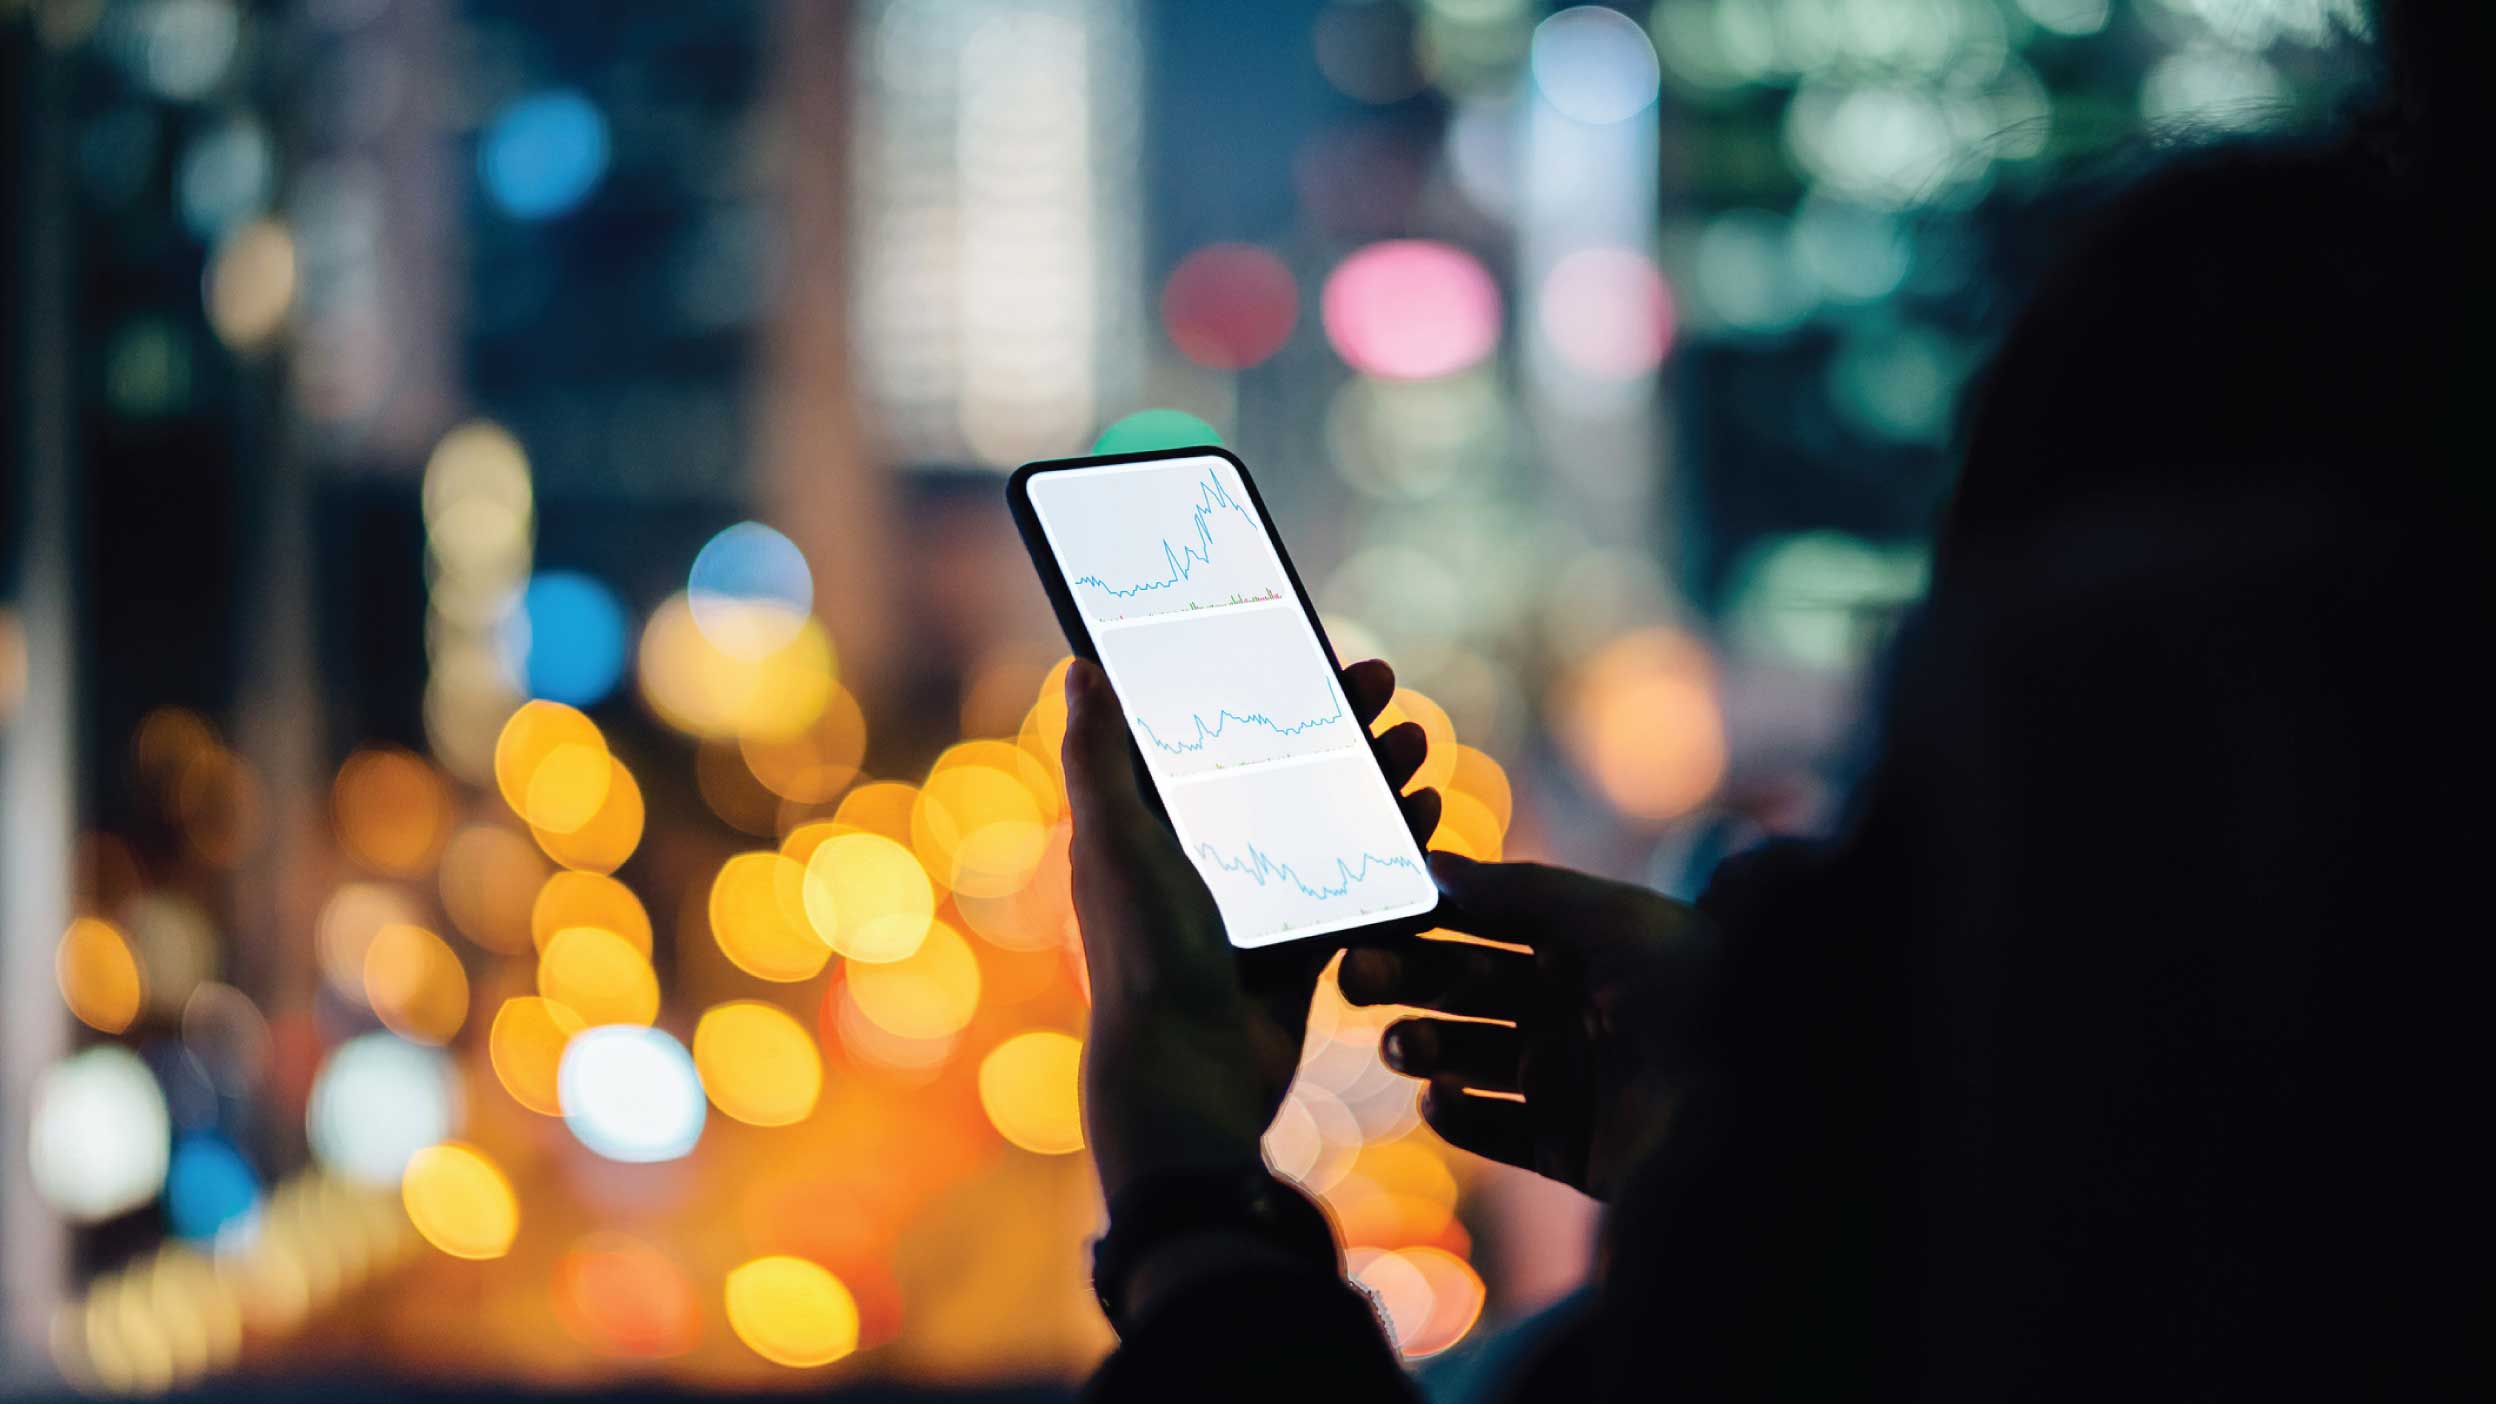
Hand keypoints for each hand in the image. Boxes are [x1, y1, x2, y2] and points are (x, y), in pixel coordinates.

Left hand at [1062, 656, 1441, 1201]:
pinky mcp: (1297, 943)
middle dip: (1333, 720)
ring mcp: (1251, 898)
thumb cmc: (1145, 958)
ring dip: (1371, 773)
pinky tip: (1425, 811)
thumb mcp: (1116, 843)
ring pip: (1322, 813)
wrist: (1192, 1081)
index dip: (1254, 681)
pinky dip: (1388, 841)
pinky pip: (1351, 877)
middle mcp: (1196, 853)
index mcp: (1145, 822)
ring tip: (1417, 741)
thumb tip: (1081, 665)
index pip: (1204, 727)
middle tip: (1383, 679)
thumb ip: (1100, 756)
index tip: (1304, 640)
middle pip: (1276, 762)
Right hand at [1340, 857, 1715, 1199]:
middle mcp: (1572, 1009)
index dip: (1430, 919)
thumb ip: (1520, 888)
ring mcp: (1567, 1080)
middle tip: (1355, 979)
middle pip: (1467, 991)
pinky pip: (1494, 1130)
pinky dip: (1459, 1115)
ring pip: (1469, 1059)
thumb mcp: (1611, 917)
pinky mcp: (1566, 1148)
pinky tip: (1439, 1097)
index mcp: (1585, 945)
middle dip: (1410, 982)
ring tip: (1400, 1045)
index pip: (1487, 924)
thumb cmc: (1691, 990)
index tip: (1370, 913)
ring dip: (1424, 1047)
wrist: (1756, 1107)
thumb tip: (1434, 863)